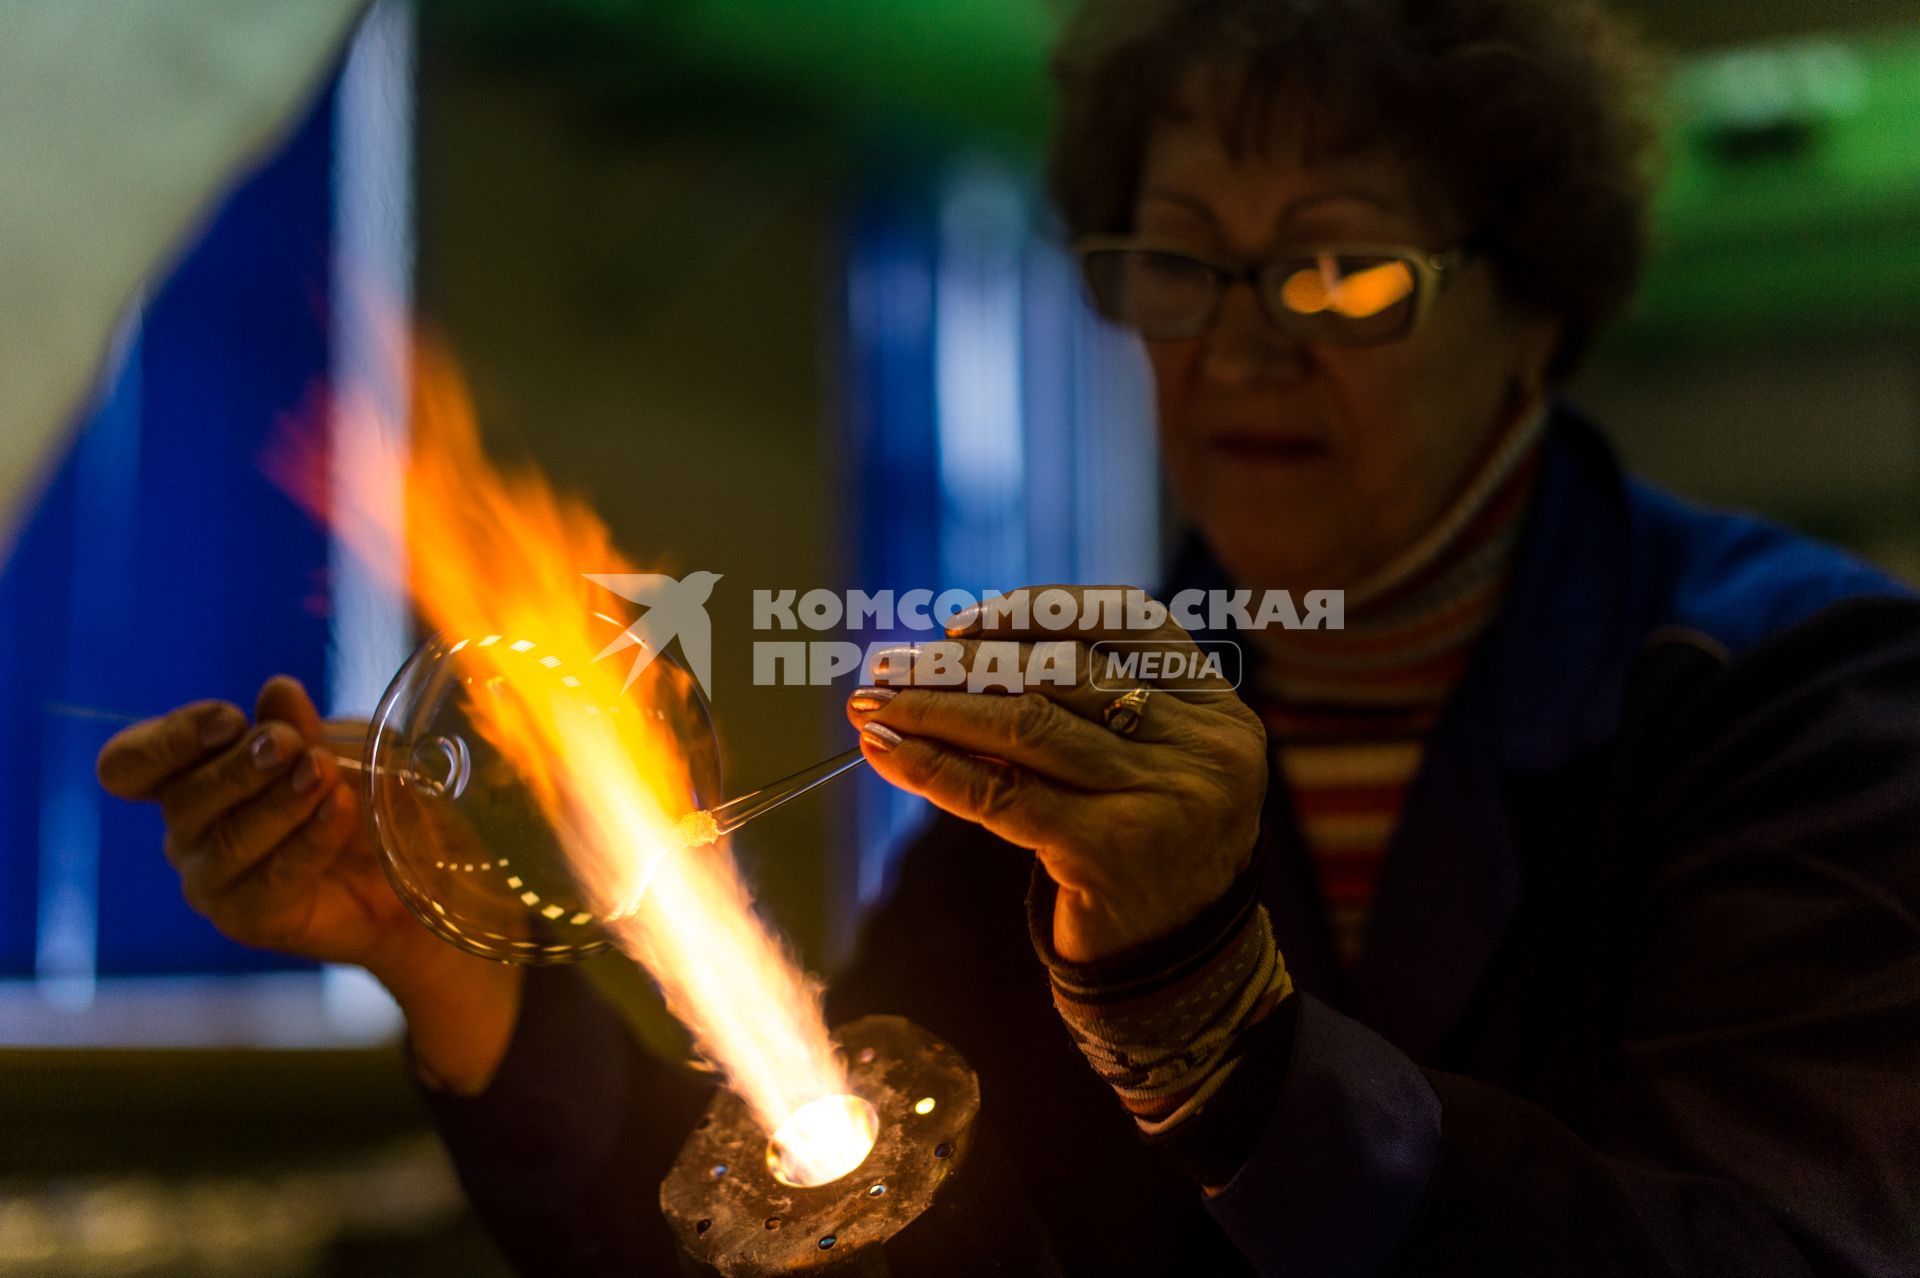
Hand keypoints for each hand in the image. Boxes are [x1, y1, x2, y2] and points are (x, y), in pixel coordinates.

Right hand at [97, 675, 519, 1091]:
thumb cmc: (361, 796)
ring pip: (228, 840)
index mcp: (191, 777)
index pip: (130, 763)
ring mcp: (213, 881)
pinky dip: (308, 840)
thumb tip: (278, 691)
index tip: (230, 719)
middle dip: (243, 765)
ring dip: (280, 802)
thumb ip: (300, 727)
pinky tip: (338, 810)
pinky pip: (270, 879)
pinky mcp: (249, 920)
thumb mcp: (336, 748)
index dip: (169, 739)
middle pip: (185, 797)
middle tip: (295, 746)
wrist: (412, 869)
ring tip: (324, 776)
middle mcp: (188, 831)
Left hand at [845, 586, 1267, 962]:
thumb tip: (956, 653)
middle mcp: (1199, 750)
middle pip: (1063, 673)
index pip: (1126, 623)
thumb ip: (1090, 706)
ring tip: (874, 704)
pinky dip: (935, 768)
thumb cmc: (1146, 848)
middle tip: (890, 665)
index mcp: (1217, 711)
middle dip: (964, 663)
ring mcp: (1159, 800)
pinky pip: (1002, 795)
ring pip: (1026, 726)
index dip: (1038, 611)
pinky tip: (889, 753)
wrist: (1178, 972)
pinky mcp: (1108, 854)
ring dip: (935, 708)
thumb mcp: (1149, 765)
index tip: (961, 624)